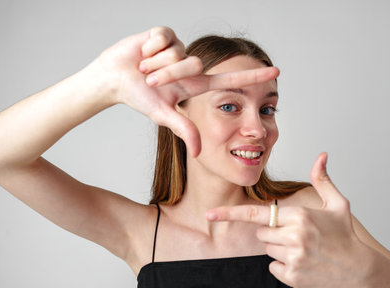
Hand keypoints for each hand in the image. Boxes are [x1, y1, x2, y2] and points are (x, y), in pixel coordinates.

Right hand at [92, 27, 278, 155]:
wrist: (113, 78)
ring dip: (154, 64)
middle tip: (149, 81)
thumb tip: (201, 153)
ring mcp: (179, 48)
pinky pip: (163, 37)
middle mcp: (190, 65)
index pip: (231, 79)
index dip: (253, 76)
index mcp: (195, 84)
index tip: (276, 72)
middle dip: (166, 75)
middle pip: (192, 64)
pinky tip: (143, 52)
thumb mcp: (163, 115)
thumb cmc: (139, 97)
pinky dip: (148, 48)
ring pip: (177, 52)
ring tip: (144, 68)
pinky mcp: (165, 34)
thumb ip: (185, 130)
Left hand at [206, 153, 367, 287]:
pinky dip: (283, 265)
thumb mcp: (337, 204)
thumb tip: (321, 156)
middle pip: (262, 232)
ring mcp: (293, 258)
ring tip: (303, 247)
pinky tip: (303, 261)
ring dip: (279, 247)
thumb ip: (322, 179)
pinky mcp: (293, 276)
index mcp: (299, 216)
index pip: (257, 214)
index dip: (230, 214)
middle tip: (297, 234)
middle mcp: (293, 237)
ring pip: (267, 249)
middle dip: (273, 231)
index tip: (210, 215)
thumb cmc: (345, 235)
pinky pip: (273, 267)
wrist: (359, 269)